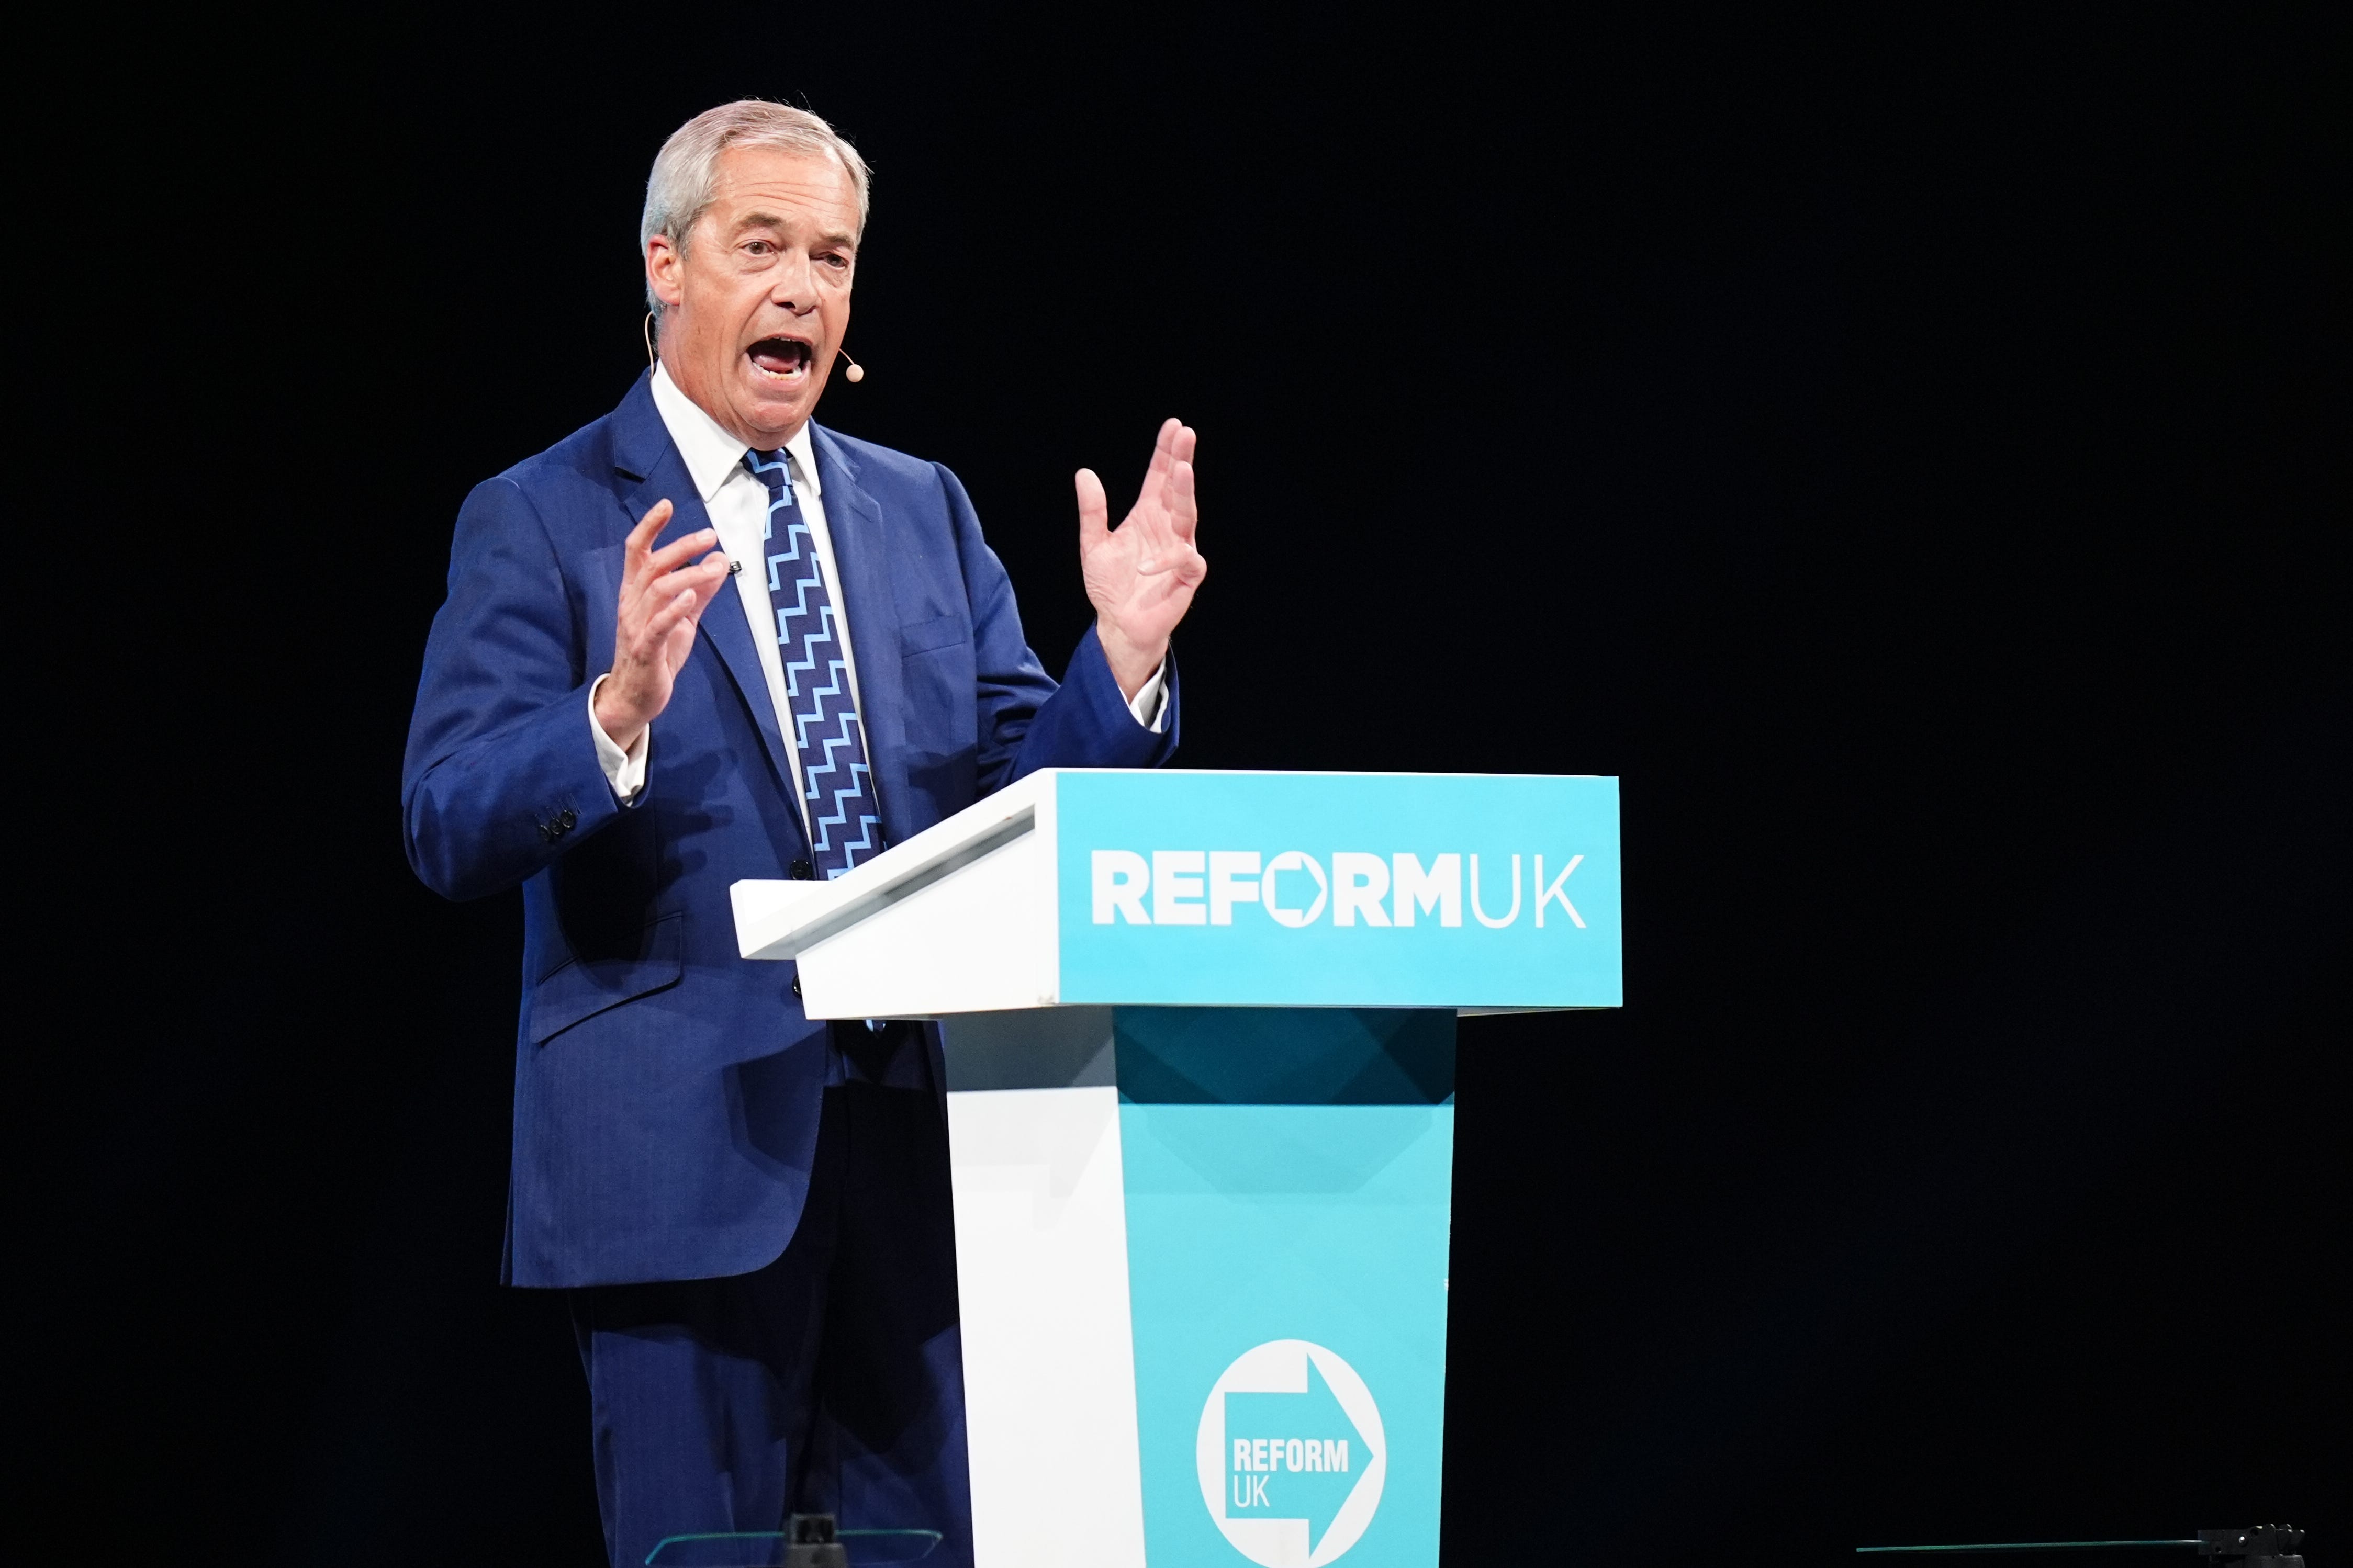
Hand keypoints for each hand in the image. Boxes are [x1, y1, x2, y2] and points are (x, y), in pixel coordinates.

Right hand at [593, 499, 730, 751]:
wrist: (635, 695)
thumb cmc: (657, 652)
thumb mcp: (683, 617)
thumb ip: (700, 590)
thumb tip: (720, 561)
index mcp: (635, 592)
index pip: (636, 551)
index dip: (649, 527)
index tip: (666, 505)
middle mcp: (631, 604)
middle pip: (651, 565)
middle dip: (681, 546)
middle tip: (710, 536)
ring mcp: (636, 627)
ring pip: (657, 590)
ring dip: (688, 575)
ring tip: (714, 567)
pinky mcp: (646, 650)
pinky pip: (658, 625)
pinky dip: (675, 608)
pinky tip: (691, 596)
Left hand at [1078, 418, 1205, 696]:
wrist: (1117, 623)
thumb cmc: (1110, 584)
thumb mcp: (1093, 544)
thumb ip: (1092, 512)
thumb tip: (1085, 473)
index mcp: (1148, 516)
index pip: (1160, 478)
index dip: (1166, 452)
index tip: (1174, 425)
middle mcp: (1167, 528)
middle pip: (1178, 489)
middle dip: (1182, 461)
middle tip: (1185, 435)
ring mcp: (1179, 550)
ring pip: (1189, 516)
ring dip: (1186, 493)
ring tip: (1182, 471)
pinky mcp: (1186, 577)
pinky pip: (1184, 561)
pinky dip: (1167, 560)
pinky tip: (1146, 564)